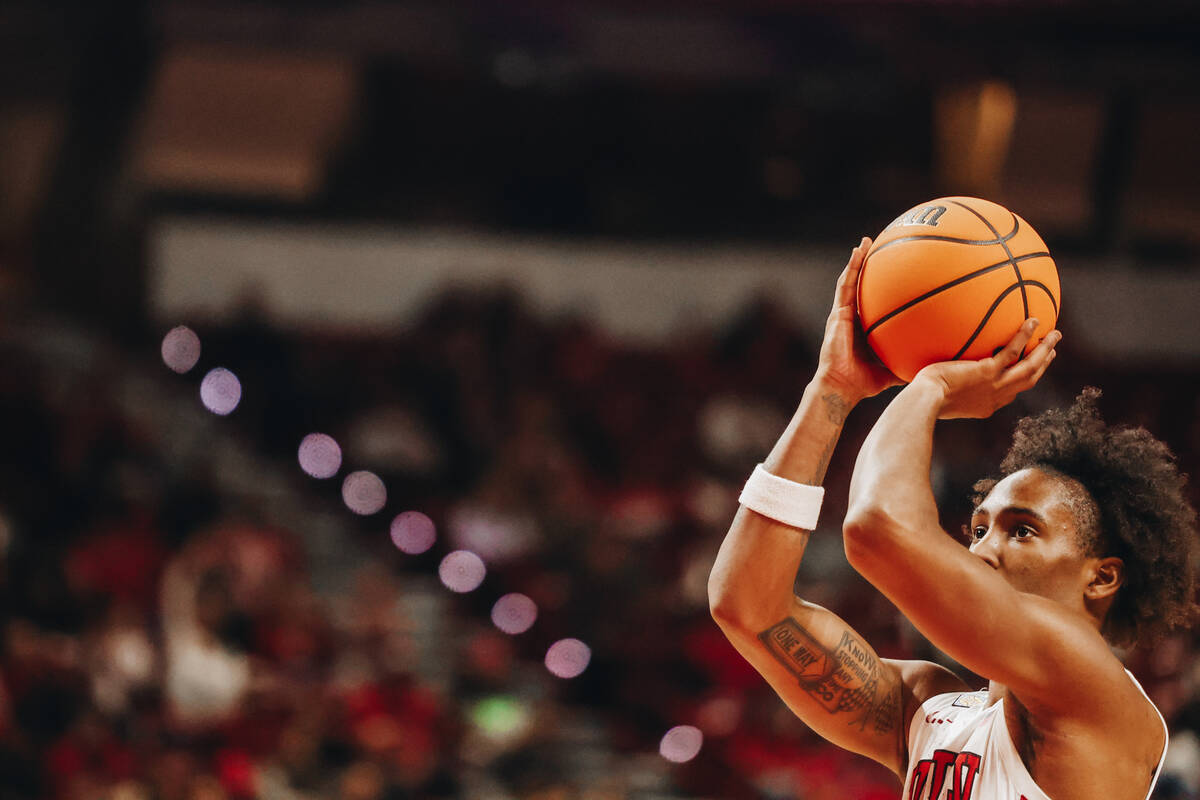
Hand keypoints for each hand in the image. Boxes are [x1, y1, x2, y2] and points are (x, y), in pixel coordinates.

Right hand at [816, 237, 902, 401]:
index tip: (893, 273)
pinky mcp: (837, 314)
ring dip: (857, 261)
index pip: (872, 303)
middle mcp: (852, 318)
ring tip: (865, 242)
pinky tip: (857, 252)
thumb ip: (909, 365)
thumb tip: (935, 367)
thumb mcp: (892, 371)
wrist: (841, 388)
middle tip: (881, 248)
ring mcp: (842, 315)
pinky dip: (850, 268)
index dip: (880, 288)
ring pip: (850, 281)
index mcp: (863, 330)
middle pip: (860, 287)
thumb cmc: (863, 384)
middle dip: (868, 267)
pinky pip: (844, 286)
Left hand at [914, 318, 1061, 418]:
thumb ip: (942, 387)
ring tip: (1055, 334)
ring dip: (1045, 350)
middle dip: (1043, 365)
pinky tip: (1033, 321)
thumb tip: (931, 376)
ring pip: (1030, 366)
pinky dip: (1025, 336)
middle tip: (1053, 350)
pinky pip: (1013, 350)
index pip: (1010, 393)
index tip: (1031, 370)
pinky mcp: (989, 371)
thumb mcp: (937, 397)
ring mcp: (995, 384)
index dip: (1023, 381)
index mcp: (986, 406)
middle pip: (1028, 380)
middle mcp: (996, 397)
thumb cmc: (922, 400)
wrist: (925, 402)